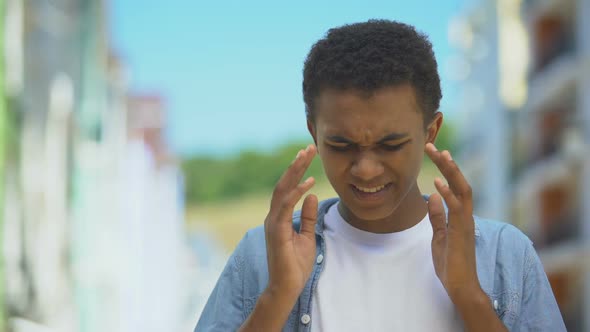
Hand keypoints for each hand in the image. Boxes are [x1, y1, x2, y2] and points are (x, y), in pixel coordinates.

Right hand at [264, 144, 317, 298]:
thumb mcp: (307, 236)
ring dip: (295, 171)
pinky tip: (308, 183)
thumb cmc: (295, 265)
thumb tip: (312, 196)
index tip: (308, 155)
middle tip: (308, 147)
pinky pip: (285, 206)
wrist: (286, 287)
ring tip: (306, 155)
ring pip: (282, 190)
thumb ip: (308, 216)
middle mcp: (273, 216)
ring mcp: (273, 222)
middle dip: (296, 164)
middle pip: (283, 183)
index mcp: (279, 216)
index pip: (288, 188)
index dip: (297, 171)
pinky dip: (296, 193)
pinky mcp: (276, 231)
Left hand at [424, 143, 481, 301]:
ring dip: (450, 171)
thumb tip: (432, 197)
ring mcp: (466, 222)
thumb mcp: (440, 236)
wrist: (460, 286)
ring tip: (440, 154)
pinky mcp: (462, 232)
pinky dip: (448, 194)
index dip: (446, 169)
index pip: (455, 185)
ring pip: (462, 190)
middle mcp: (466, 215)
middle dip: (447, 163)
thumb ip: (437, 217)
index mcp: (460, 215)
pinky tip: (438, 182)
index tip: (436, 153)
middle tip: (433, 146)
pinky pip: (457, 209)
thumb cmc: (451, 263)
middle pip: (459, 182)